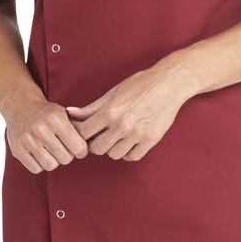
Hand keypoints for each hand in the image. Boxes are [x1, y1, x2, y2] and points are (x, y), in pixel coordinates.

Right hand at [3, 87, 89, 173]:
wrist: (20, 105)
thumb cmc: (47, 112)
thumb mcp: (64, 113)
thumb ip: (79, 127)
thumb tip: (95, 143)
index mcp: (55, 118)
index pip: (78, 147)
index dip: (81, 151)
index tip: (79, 148)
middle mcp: (40, 129)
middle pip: (65, 158)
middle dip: (67, 155)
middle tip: (64, 148)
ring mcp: (27, 140)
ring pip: (51, 165)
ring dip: (54, 160)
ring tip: (52, 151)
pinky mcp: (17, 150)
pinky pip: (36, 169)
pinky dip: (40, 164)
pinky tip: (40, 153)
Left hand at [65, 65, 190, 161]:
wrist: (169, 84)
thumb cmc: (140, 84)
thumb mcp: (113, 92)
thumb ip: (92, 107)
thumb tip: (71, 113)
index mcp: (110, 111)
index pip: (84, 132)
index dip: (81, 133)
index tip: (85, 131)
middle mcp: (122, 125)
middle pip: (97, 148)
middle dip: (94, 143)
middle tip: (99, 136)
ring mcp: (137, 134)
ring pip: (114, 155)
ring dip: (111, 148)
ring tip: (115, 138)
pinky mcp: (151, 140)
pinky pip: (132, 157)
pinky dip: (127, 153)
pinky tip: (127, 143)